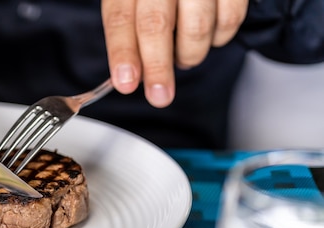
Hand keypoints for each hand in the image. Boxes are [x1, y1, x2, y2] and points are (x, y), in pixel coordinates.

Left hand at [101, 0, 247, 107]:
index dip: (122, 53)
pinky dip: (218, 39)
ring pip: (196, 28)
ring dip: (189, 56)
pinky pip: (229, 20)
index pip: (120, 18)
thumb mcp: (135, 4)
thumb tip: (130, 77)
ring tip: (183, 57)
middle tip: (159, 96)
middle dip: (157, 67)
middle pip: (156, 24)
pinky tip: (208, 36)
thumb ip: (129, 35)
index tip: (126, 83)